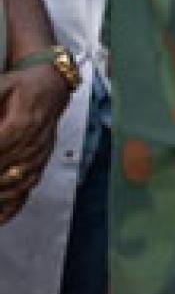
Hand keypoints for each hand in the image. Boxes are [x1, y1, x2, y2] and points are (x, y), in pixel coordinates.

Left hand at [0, 66, 70, 224]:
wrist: (52, 87)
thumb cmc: (24, 86)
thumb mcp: (0, 86)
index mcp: (25, 120)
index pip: (0, 144)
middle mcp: (34, 142)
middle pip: (4, 168)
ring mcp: (38, 156)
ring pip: (14, 183)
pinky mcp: (39, 164)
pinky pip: (26, 190)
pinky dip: (11, 207)